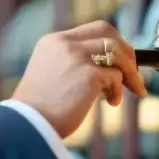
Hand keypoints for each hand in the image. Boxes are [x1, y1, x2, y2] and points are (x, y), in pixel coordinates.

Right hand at [10, 20, 145, 139]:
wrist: (26, 127)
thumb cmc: (38, 111)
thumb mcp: (50, 76)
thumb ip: (71, 65)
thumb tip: (104, 69)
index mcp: (53, 42)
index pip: (92, 30)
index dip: (111, 42)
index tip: (120, 59)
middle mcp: (64, 44)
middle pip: (108, 32)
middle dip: (126, 51)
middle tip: (132, 72)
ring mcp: (77, 57)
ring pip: (117, 52)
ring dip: (129, 71)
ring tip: (131, 89)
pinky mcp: (88, 75)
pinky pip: (116, 76)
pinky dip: (118, 90)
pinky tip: (111, 102)